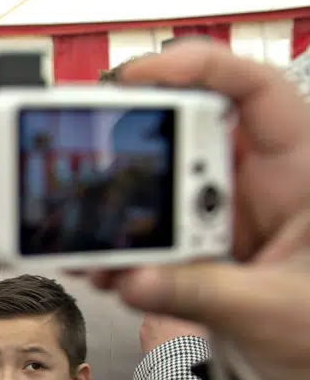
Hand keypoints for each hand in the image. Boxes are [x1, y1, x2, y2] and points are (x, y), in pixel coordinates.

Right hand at [90, 42, 309, 379]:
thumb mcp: (272, 312)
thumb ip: (202, 295)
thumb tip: (135, 280)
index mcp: (303, 174)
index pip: (257, 92)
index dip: (200, 68)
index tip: (141, 77)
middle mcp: (261, 182)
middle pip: (191, 135)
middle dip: (138, 149)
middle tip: (95, 162)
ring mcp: (226, 211)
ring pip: (163, 185)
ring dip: (123, 208)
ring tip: (91, 234)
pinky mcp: (199, 243)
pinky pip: (152, 231)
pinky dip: (120, 245)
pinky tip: (102, 263)